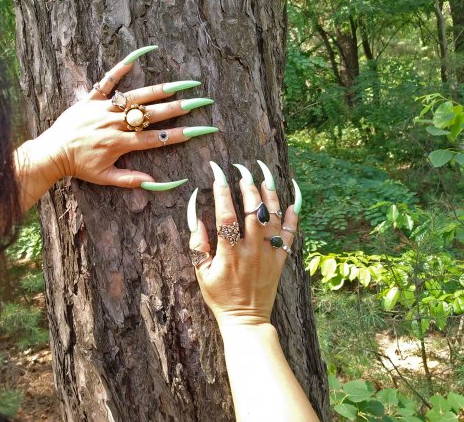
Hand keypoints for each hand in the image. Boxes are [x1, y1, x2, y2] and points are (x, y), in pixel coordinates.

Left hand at [32, 45, 217, 190]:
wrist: (52, 153)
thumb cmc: (79, 167)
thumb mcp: (104, 177)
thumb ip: (129, 179)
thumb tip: (153, 183)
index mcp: (120, 143)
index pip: (155, 138)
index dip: (178, 135)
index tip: (199, 130)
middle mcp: (115, 123)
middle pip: (151, 114)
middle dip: (178, 108)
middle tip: (200, 102)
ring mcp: (103, 109)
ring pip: (135, 97)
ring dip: (160, 90)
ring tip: (182, 83)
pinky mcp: (90, 99)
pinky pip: (105, 82)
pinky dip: (119, 69)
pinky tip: (136, 57)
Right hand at [186, 161, 302, 326]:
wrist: (246, 320)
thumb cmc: (220, 296)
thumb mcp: (201, 272)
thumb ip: (198, 243)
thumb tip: (196, 215)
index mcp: (230, 253)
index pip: (226, 215)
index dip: (222, 190)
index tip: (217, 172)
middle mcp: (252, 250)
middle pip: (254, 209)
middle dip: (248, 184)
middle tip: (241, 169)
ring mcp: (270, 253)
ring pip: (274, 216)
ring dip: (269, 192)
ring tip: (263, 174)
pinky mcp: (281, 259)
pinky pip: (292, 233)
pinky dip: (294, 214)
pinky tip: (291, 197)